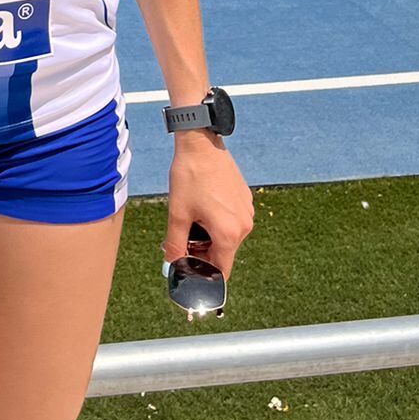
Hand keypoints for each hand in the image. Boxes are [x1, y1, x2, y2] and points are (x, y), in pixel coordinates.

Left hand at [165, 134, 252, 276]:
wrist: (201, 144)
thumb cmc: (189, 176)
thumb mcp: (177, 213)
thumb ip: (174, 244)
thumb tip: (171, 265)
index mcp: (229, 233)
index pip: (221, 270)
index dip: (204, 275)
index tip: (189, 270)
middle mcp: (244, 226)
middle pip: (223, 253)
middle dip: (203, 252)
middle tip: (182, 240)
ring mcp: (247, 212)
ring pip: (228, 237)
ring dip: (210, 237)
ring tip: (191, 219)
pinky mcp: (245, 200)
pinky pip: (232, 221)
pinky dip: (218, 222)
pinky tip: (202, 207)